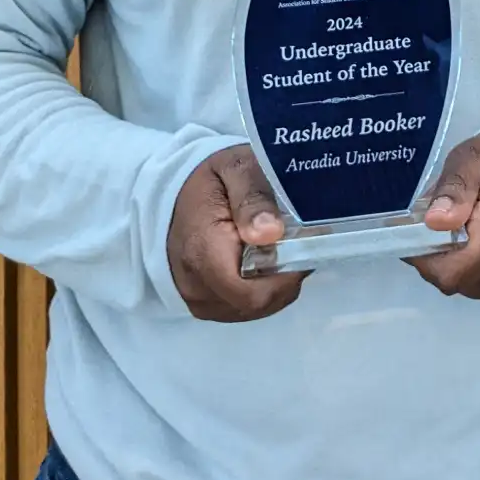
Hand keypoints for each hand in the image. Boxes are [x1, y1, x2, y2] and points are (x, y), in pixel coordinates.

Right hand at [166, 144, 306, 322]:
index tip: (302, 250)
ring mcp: (197, 299)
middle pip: (255, 303)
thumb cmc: (212, 179)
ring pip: (251, 310)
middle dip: (284, 279)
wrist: (176, 194)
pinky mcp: (202, 304)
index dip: (283, 278)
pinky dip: (259, 291)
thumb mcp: (236, 168)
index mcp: (202, 249)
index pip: (248, 292)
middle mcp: (195, 284)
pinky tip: (263, 264)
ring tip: (279, 251)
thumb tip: (271, 233)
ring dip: (273, 287)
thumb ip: (253, 198)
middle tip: (296, 246)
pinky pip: (240, 309)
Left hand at [406, 130, 479, 301]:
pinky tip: (472, 242)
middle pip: (452, 278)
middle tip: (437, 222)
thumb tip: (434, 221)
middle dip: (433, 255)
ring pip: (461, 285)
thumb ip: (456, 183)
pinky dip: (465, 268)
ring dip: (449, 262)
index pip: (452, 268)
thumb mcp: (478, 152)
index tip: (416, 228)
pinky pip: (475, 286)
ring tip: (459, 229)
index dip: (424, 254)